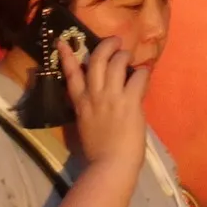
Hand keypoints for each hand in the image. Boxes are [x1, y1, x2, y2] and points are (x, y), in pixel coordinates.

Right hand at [59, 35, 145, 176]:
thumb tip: (102, 95)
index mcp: (80, 104)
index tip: (62, 40)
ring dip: (125, 56)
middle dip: (106, 46)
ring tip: (129, 57)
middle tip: (115, 41)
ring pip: (117, 63)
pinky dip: (143, 72)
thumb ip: (90, 107)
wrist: (110, 165)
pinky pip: (138, 76)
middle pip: (97, 60)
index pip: (71, 75)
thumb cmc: (99, 151)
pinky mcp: (130, 102)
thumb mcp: (86, 125)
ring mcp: (111, 97)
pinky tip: (144, 74)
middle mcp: (94, 96)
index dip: (66, 56)